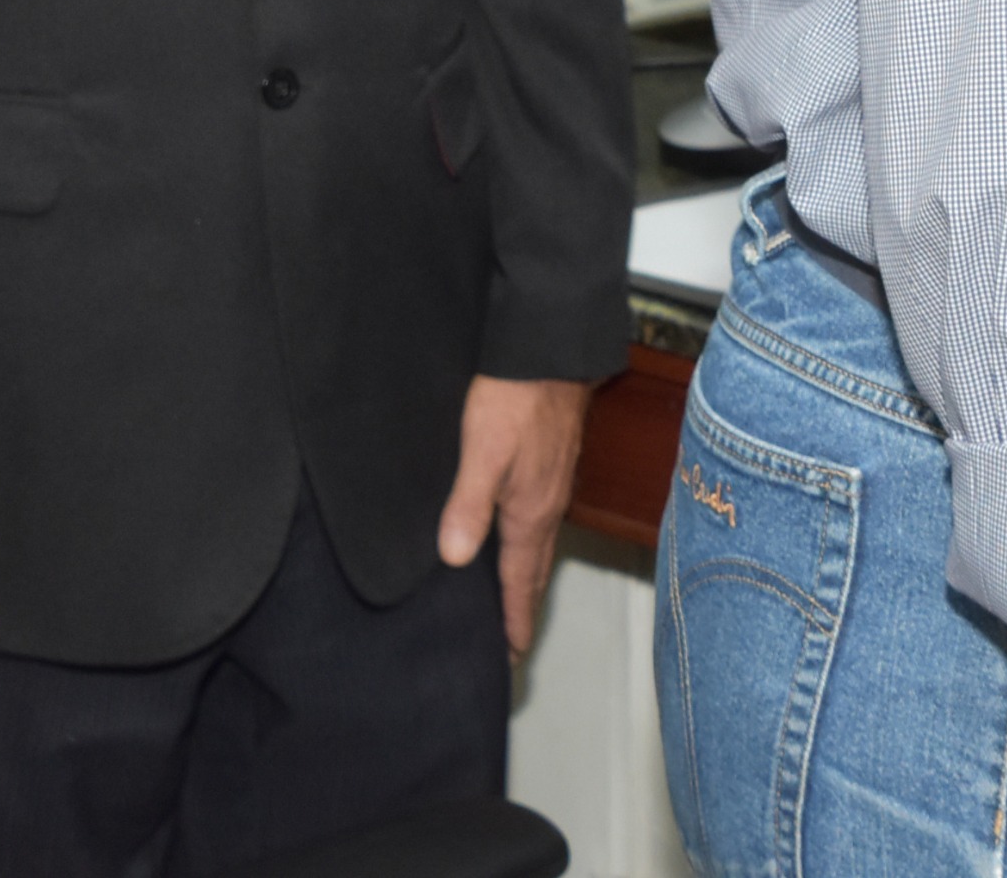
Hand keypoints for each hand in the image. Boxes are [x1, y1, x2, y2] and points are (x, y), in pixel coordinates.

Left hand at [435, 374, 587, 655]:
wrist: (550, 349)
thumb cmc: (515, 397)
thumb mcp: (483, 452)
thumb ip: (469, 506)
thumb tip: (456, 559)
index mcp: (531, 512)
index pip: (522, 581)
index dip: (515, 620)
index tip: (511, 658)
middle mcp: (546, 505)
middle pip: (534, 569)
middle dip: (523, 606)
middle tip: (511, 642)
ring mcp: (551, 483)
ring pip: (537, 544)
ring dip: (525, 575)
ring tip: (508, 598)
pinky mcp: (548, 462)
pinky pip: (538, 518)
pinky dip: (526, 542)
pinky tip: (511, 534)